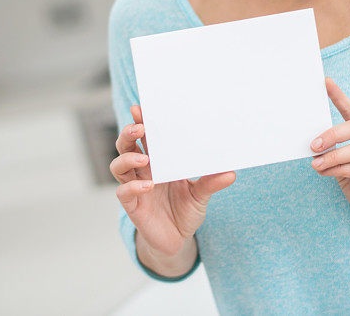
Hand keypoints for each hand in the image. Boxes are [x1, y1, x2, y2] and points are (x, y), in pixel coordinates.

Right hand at [111, 104, 235, 256]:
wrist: (178, 240)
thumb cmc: (185, 211)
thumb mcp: (201, 194)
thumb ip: (211, 182)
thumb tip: (231, 172)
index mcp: (157, 161)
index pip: (144, 137)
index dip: (140, 122)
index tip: (140, 108)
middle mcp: (143, 171)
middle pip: (125, 146)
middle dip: (128, 134)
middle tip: (139, 127)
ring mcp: (135, 187)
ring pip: (118, 166)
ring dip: (127, 158)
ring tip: (144, 159)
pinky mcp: (133, 206)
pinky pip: (124, 193)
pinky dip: (133, 187)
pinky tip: (147, 186)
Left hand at [310, 76, 349, 235]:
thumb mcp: (345, 167)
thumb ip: (334, 153)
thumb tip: (312, 146)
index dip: (339, 97)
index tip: (325, 82)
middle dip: (331, 134)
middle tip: (312, 145)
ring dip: (332, 156)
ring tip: (315, 164)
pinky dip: (339, 169)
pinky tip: (327, 173)